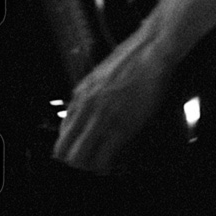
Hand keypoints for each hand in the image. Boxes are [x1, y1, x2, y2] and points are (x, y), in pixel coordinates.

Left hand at [52, 19, 174, 172]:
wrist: (153, 48)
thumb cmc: (134, 56)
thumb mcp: (101, 74)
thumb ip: (90, 95)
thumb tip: (86, 112)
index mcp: (80, 95)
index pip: (62, 135)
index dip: (67, 150)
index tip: (74, 155)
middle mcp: (87, 108)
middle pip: (65, 151)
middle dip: (72, 162)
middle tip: (82, 166)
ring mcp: (103, 118)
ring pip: (81, 157)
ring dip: (87, 166)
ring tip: (96, 168)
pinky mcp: (121, 126)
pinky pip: (104, 157)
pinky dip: (104, 167)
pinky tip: (110, 167)